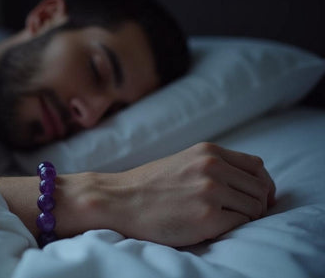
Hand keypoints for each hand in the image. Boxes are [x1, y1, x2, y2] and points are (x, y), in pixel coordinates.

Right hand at [77, 142, 275, 246]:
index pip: (256, 167)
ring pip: (255, 208)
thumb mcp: (183, 162)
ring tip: (223, 221)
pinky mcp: (208, 218)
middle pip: (260, 188)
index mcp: (208, 152)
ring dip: (245, 217)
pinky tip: (212, 227)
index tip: (257, 198)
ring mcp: (211, 192)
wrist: (118, 200)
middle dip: (256, 204)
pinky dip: (232, 229)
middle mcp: (213, 168)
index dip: (262, 184)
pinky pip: (240, 225)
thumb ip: (213, 166)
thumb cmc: (148, 185)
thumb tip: (248, 182)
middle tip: (241, 215)